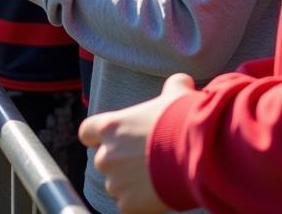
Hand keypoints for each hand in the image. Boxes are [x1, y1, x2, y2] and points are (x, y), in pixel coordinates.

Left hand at [79, 73, 195, 213]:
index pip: (86, 132)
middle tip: (143, 162)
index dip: (96, 136)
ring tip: (152, 179)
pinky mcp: (128, 204)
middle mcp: (106, 154)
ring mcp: (115, 182)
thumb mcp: (175, 96)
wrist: (195, 156)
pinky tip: (155, 196)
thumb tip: (183, 80)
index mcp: (110, 126)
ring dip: (128, 184)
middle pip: (103, 161)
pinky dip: (138, 205)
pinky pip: (127, 207)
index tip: (107, 139)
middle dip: (119, 162)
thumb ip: (172, 87)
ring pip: (115, 185)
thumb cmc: (181, 122)